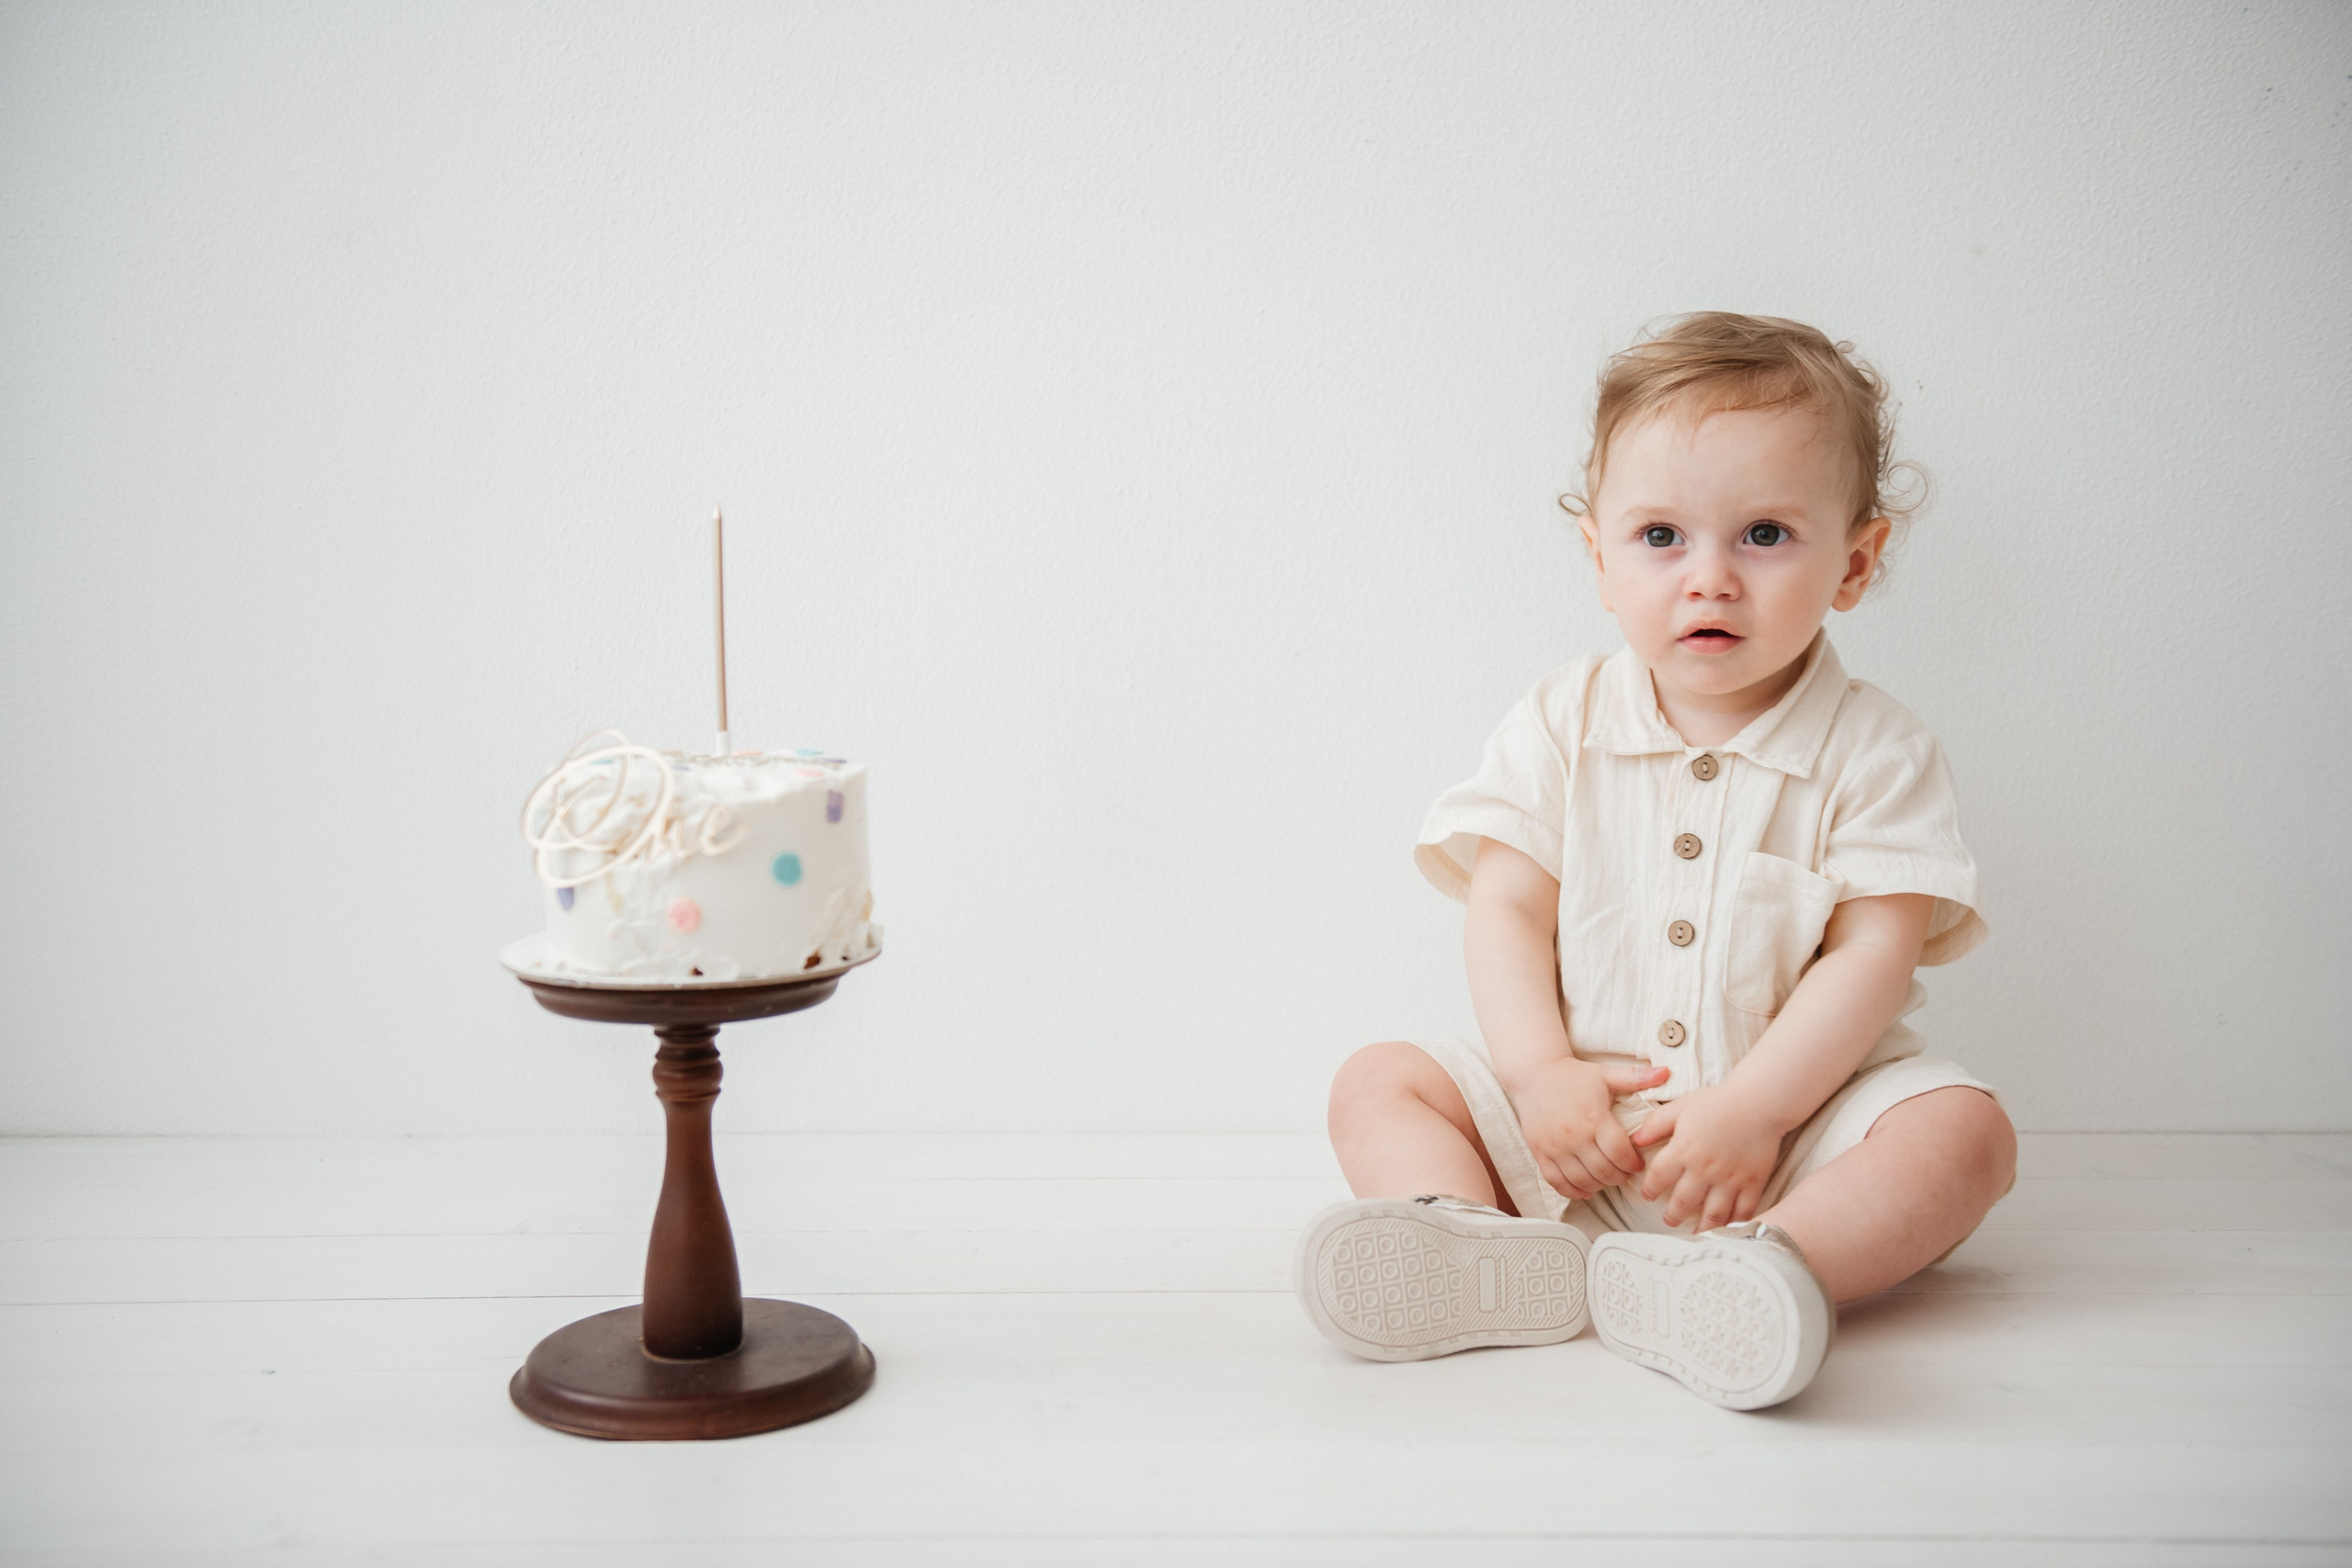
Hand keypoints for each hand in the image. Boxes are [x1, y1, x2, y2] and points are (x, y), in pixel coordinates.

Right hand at [1512, 1057, 1671, 1200]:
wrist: (1533, 1073)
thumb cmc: (1573, 1075)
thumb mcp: (1605, 1074)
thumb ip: (1636, 1077)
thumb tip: (1666, 1073)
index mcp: (1594, 1118)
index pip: (1620, 1153)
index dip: (1633, 1164)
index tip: (1637, 1164)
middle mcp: (1574, 1136)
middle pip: (1604, 1171)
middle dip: (1620, 1177)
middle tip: (1625, 1173)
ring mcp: (1555, 1147)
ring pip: (1582, 1180)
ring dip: (1599, 1185)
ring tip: (1607, 1178)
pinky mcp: (1540, 1153)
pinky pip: (1557, 1182)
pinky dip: (1572, 1190)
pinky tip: (1584, 1189)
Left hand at [1630, 1083, 1785, 1230]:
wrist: (1759, 1102)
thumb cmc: (1719, 1101)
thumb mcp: (1681, 1106)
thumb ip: (1656, 1124)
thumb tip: (1635, 1140)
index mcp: (1683, 1151)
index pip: (1658, 1177)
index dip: (1650, 1189)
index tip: (1648, 1195)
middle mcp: (1704, 1170)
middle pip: (1683, 1202)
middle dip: (1673, 1215)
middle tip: (1669, 1220)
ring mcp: (1729, 1180)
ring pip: (1712, 1214)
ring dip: (1701, 1227)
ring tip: (1694, 1233)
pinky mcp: (1753, 1184)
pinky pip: (1742, 1211)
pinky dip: (1734, 1224)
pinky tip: (1727, 1229)